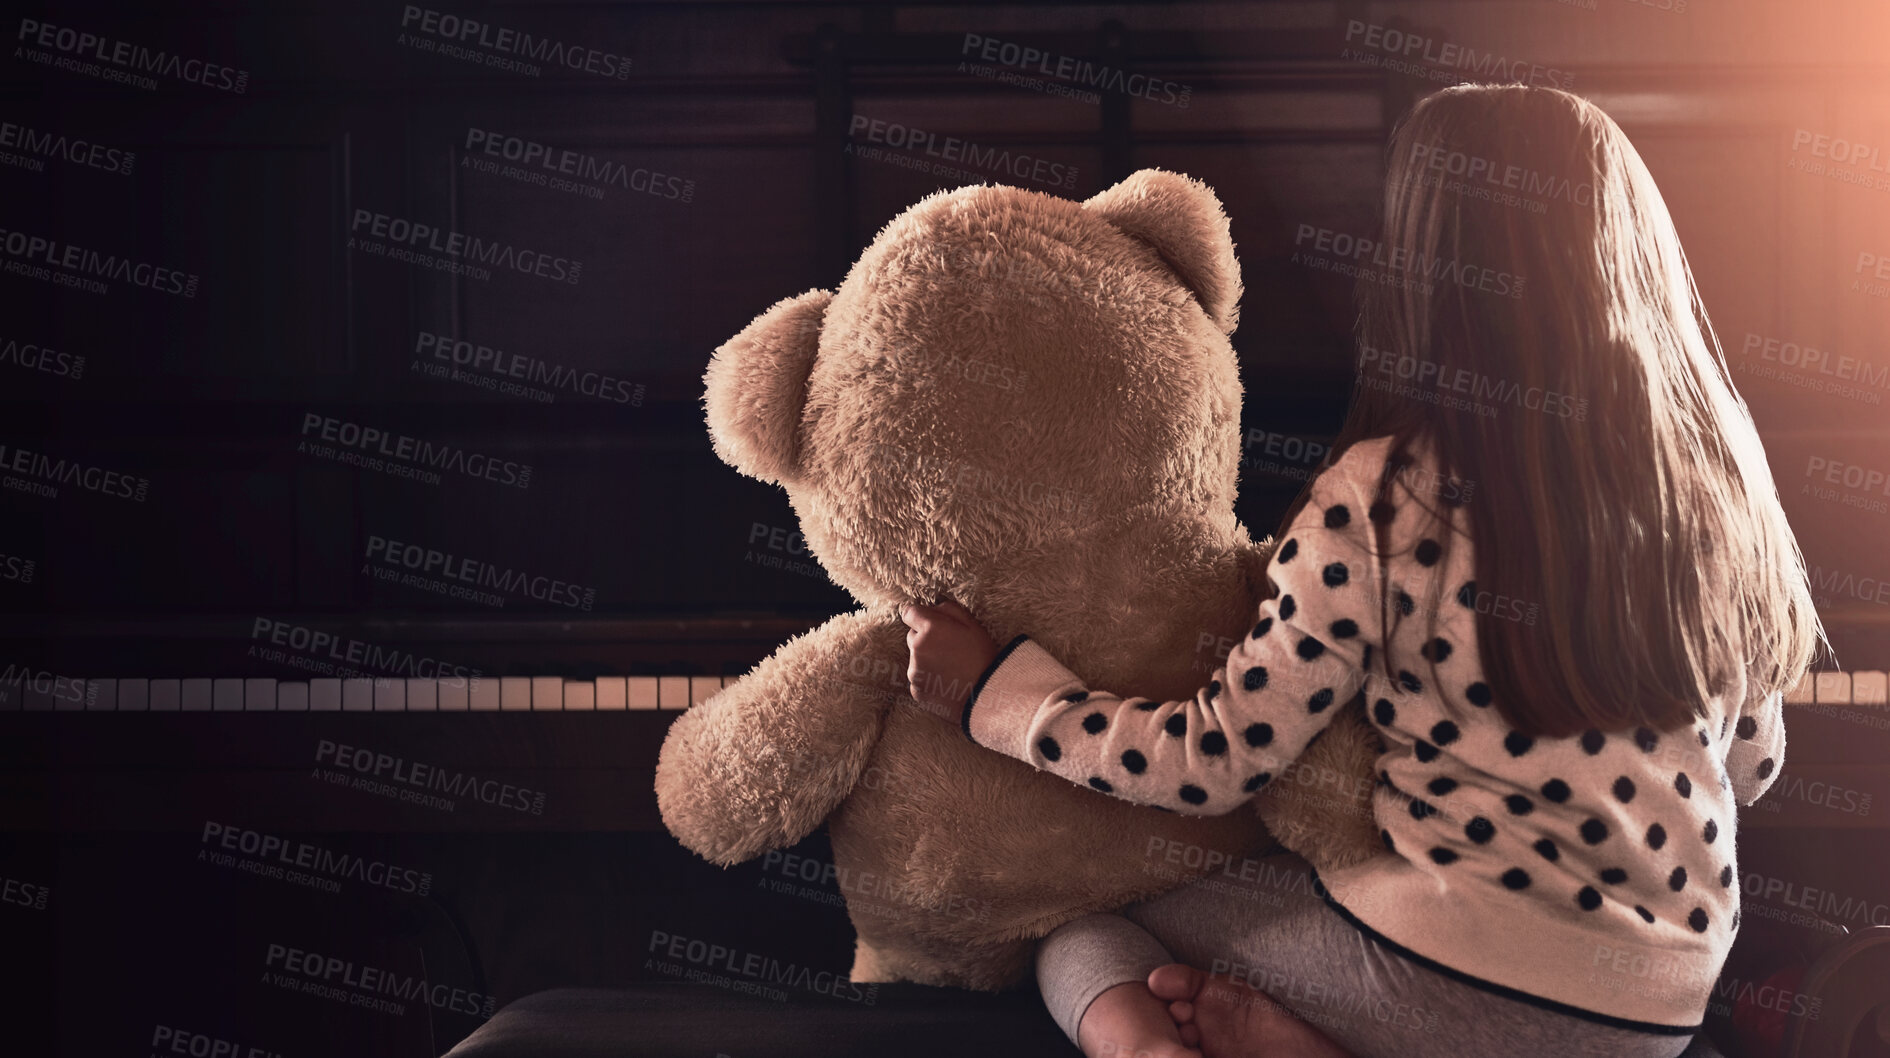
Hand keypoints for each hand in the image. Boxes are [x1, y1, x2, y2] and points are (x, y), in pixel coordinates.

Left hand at [899, 598, 1000, 724]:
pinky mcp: (916, 690)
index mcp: (930, 628)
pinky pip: (919, 679)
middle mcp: (917, 648)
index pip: (909, 613)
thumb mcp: (972, 624)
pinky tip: (947, 682)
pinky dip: (929, 679)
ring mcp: (915, 672)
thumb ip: (948, 610)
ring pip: (915, 659)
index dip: (919, 616)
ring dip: (927, 660)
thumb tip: (931, 608)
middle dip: (925, 639)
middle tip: (949, 648)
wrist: (988, 695)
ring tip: (951, 668)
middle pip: (912, 636)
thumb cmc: (983, 657)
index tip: (927, 622)